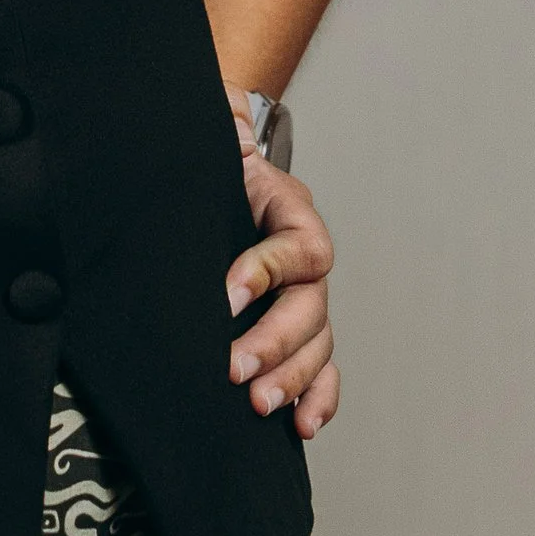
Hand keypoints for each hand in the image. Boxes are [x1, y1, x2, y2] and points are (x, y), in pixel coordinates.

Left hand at [224, 102, 338, 438]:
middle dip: (275, 340)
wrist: (212, 187)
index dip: (267, 270)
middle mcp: (306, 262)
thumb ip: (222, 128)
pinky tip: (301, 424)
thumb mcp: (213, 148)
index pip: (299, 245)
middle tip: (234, 369)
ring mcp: (307, 301)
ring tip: (258, 405)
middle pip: (311, 306)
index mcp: (291, 212)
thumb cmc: (210, 171)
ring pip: (318, 344)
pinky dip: (318, 399)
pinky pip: (324, 371)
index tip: (225, 295)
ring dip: (293, 378)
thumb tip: (224, 110)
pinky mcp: (299, 335)